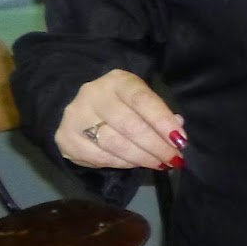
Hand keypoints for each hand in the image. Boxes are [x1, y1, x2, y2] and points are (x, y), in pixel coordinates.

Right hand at [55, 70, 183, 171]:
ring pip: (116, 144)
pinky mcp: (66, 138)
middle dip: (157, 146)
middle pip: (130, 126)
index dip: (163, 122)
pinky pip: (101, 157)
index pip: (142, 100)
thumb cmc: (122, 104)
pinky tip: (137, 164)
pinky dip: (124, 164)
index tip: (180, 140)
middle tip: (175, 159)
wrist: (82, 110)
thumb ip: (159, 113)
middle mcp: (93, 95)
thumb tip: (177, 129)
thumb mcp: (142, 100)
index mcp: (117, 81)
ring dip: (143, 158)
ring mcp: (76, 116)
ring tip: (161, 163)